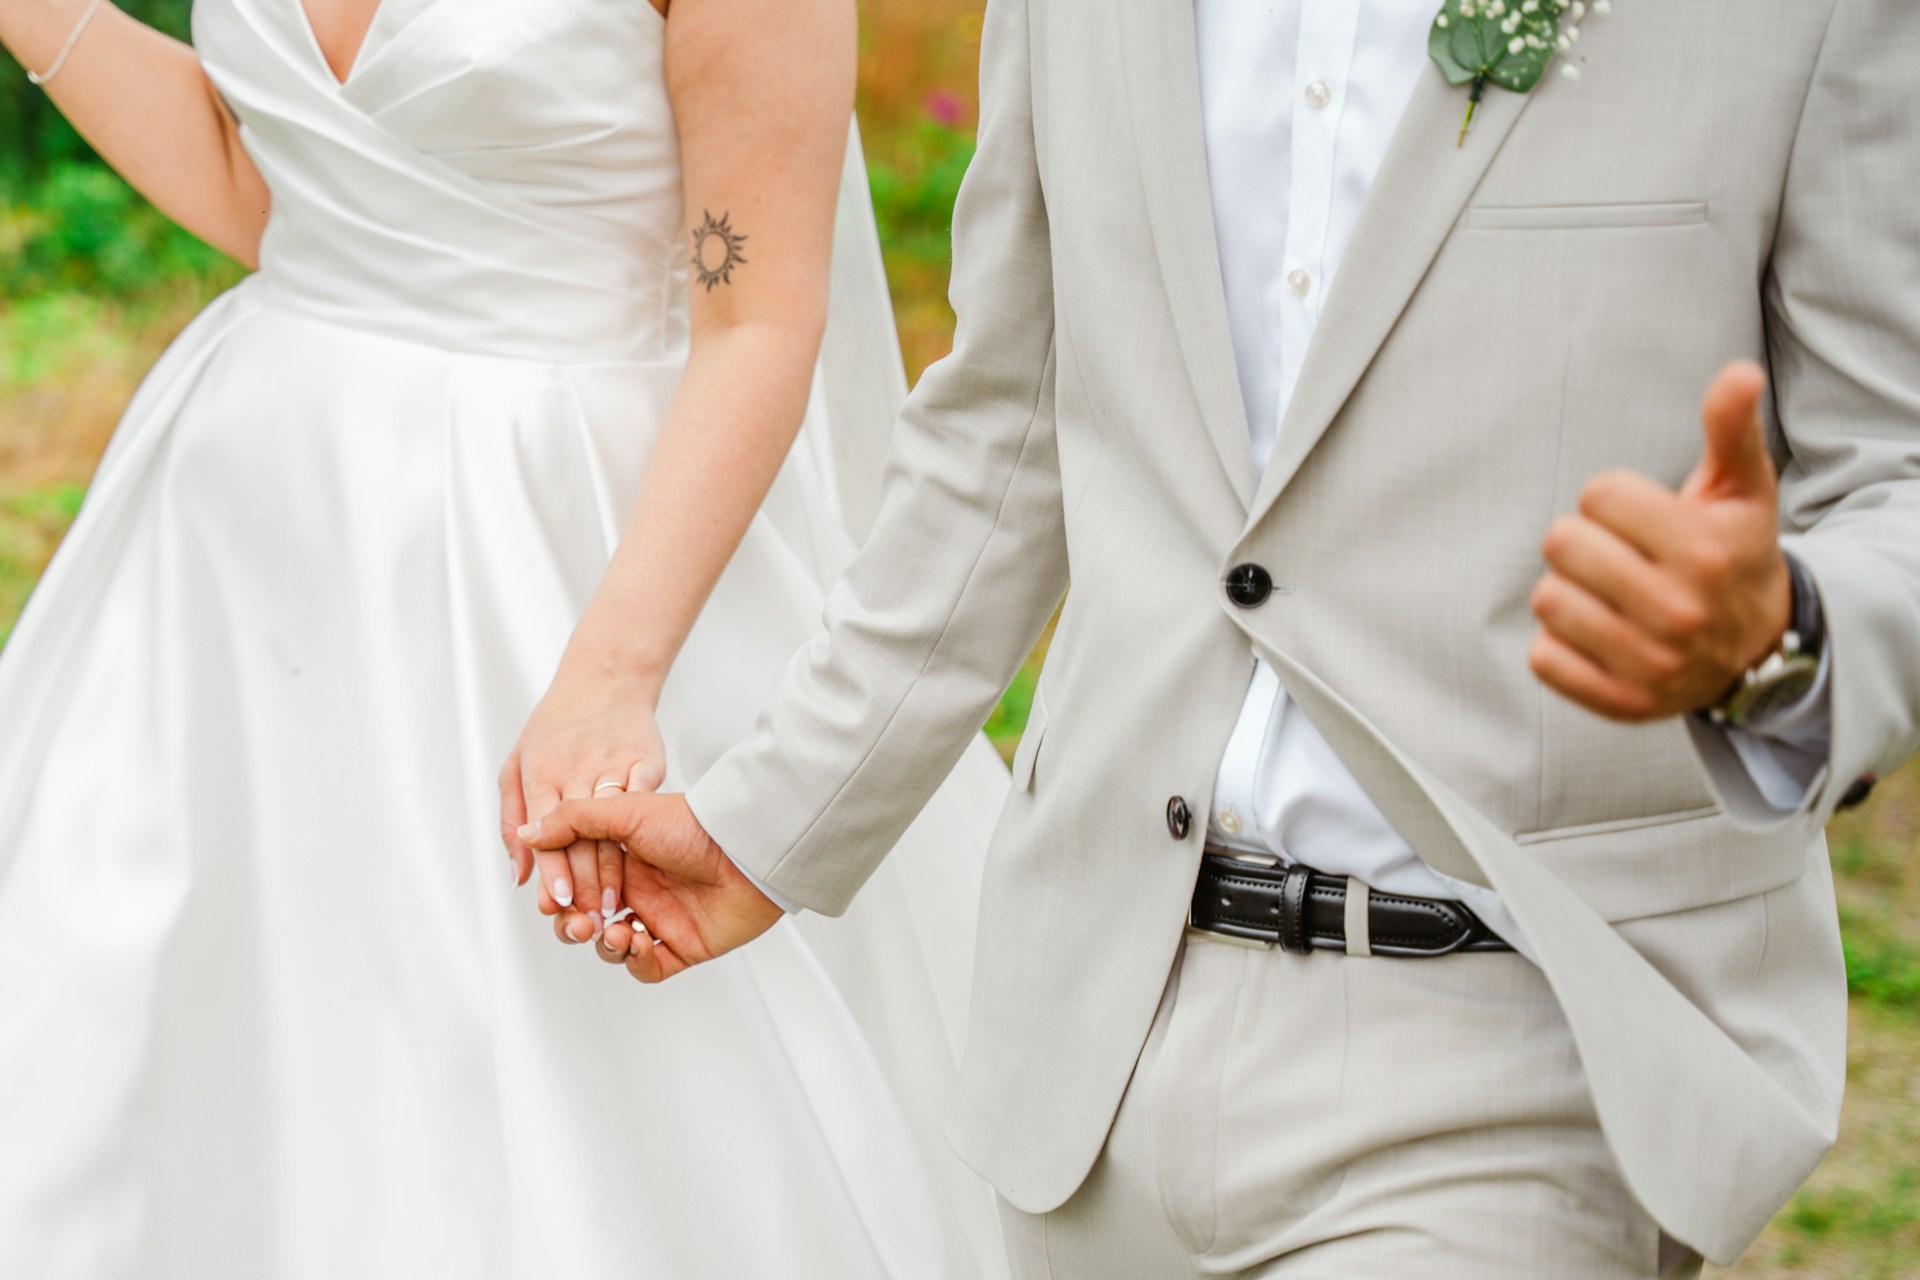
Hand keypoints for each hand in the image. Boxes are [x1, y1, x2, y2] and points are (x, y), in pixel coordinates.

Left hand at [500, 657, 666, 939]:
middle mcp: (576, 771)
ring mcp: (613, 765)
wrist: (604, 680)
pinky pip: (644, 802)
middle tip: (589, 920)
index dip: (553, 871)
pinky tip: (647, 864)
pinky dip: (645, 835)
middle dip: (585, 882)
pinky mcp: (646, 761)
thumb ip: (512, 821)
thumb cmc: (555, 726)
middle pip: (581, 838)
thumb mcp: (516, 766)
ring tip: (617, 906)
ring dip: (616, 870)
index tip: (559, 902)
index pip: (546, 832)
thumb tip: (518, 874)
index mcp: (542, 774)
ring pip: (615, 828)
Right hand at [519, 792, 782, 981]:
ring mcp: (662, 918)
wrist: (746, 851)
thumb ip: (573, 821)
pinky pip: (648, 967)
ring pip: (614, 947)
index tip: (551, 901)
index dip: (561, 897)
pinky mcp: (684, 945)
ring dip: (605, 946)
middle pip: (590, 920)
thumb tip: (529, 832)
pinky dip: (635, 962)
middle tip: (578, 924)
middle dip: (575, 927)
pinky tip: (636, 944)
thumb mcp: (625, 811)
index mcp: (622, 857)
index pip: (577, 885)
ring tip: (614, 933)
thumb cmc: (693, 825)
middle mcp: (640, 888)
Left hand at [1529, 360, 1792, 722]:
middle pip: (1561, 543)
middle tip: (1617, 556)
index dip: (1611, 500)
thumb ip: (1731, 429)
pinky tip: (1598, 637)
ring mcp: (1651, 663)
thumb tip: (1739, 372)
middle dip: (1582, 541)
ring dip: (1567, 592)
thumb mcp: (1742, 489)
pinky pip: (1544, 659)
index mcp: (1704, 550)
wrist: (1760, 649)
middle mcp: (1679, 610)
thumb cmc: (1735, 551)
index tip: (1640, 518)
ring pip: (1547, 601)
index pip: (1597, 495)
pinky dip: (1559, 646)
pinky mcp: (1623, 703)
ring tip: (1608, 596)